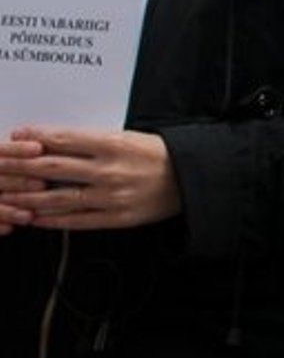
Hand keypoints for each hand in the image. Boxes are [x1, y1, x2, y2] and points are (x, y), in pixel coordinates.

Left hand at [0, 127, 179, 229]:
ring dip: (28, 198)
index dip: (35, 139)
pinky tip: (34, 218)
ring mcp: (111, 197)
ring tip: (7, 196)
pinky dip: (52, 220)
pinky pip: (77, 221)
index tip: (15, 136)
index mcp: (114, 145)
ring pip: (58, 198)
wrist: (192, 179)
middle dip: (19, 167)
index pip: (63, 140)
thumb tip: (53, 143)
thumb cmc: (159, 154)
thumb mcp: (128, 138)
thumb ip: (93, 142)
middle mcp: (109, 171)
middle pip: (52, 169)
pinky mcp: (117, 218)